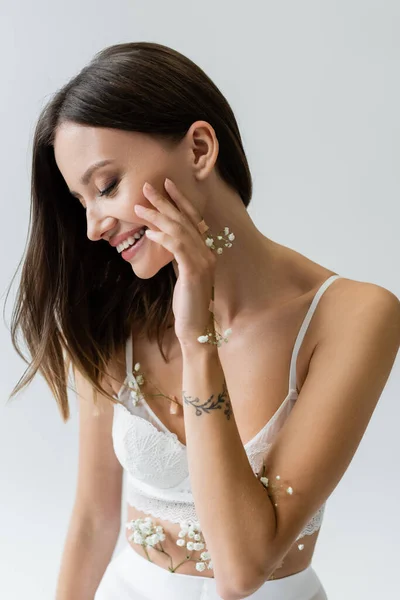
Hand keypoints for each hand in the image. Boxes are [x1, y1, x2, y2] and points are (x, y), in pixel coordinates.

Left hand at [135, 178, 216, 347]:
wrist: (195, 328)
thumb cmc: (187, 303)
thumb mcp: (181, 274)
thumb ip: (177, 255)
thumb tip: (161, 237)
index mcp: (205, 251)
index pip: (193, 219)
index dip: (180, 200)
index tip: (166, 185)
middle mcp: (207, 252)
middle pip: (185, 220)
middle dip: (165, 202)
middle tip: (147, 187)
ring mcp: (203, 262)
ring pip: (181, 231)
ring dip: (159, 217)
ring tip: (140, 207)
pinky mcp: (195, 272)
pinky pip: (178, 248)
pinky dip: (164, 238)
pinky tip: (149, 233)